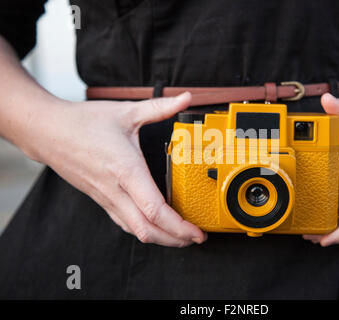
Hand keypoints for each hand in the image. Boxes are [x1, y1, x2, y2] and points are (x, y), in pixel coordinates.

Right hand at [22, 92, 206, 246]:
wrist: (46, 132)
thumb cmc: (83, 122)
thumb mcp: (126, 112)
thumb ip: (159, 107)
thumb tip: (186, 98)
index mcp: (126, 170)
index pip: (154, 210)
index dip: (178, 226)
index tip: (197, 233)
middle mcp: (116, 190)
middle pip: (148, 230)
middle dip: (175, 239)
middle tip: (197, 238)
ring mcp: (106, 198)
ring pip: (135, 231)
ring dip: (161, 238)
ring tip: (181, 236)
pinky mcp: (101, 199)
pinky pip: (124, 222)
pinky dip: (144, 230)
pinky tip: (155, 226)